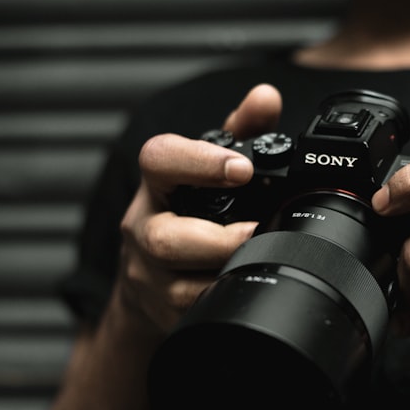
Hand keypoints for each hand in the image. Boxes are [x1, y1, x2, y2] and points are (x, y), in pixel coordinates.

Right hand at [116, 84, 282, 334]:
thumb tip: (265, 97)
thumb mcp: (212, 167)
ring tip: (258, 261)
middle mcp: (144, 228)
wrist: (151, 277)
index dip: (200, 162)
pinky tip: (246, 288)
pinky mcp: (163, 311)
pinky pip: (194, 311)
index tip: (242, 168)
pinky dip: (224, 300)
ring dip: (224, 274)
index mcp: (157, 184)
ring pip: (179, 284)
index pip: (160, 160)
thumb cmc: (188, 211)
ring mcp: (149, 275)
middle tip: (258, 232)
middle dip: (217, 239)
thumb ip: (240, 132)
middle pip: (165, 237)